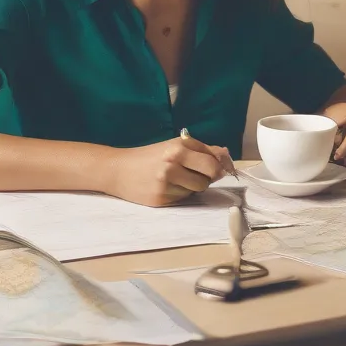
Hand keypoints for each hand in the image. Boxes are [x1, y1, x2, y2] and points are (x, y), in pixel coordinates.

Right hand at [108, 133, 232, 206]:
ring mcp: (166, 184)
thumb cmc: (150, 156)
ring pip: (197, 191)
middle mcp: (172, 165)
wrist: (118, 170)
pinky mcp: (161, 199)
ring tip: (176, 179)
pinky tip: (166, 187)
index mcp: (178, 147)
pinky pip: (184, 200)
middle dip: (206, 178)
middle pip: (208, 179)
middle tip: (194, 173)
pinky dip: (180, 194)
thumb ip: (202, 150)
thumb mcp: (175, 145)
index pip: (212, 163)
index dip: (219, 167)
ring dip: (192, 187)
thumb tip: (227, 156)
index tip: (220, 169)